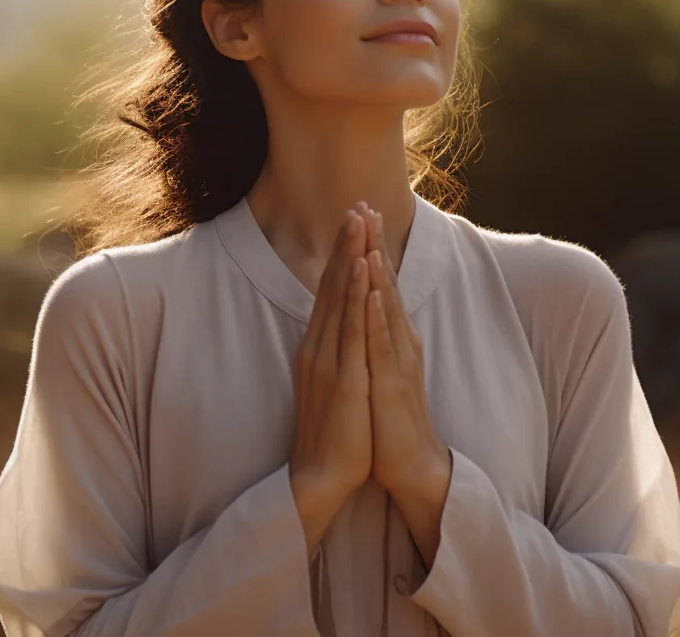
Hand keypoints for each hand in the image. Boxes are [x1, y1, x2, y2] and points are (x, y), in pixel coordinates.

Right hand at [288, 209, 373, 552]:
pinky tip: (361, 270)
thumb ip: (334, 354)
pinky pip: (350, 328)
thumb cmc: (332, 433)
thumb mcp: (331, 383)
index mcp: (317, 348)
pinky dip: (355, 295)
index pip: (330, 292)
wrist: (320, 475)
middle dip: (346, 244)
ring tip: (360, 222)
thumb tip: (339, 331)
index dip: (341, 256)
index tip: (353, 222)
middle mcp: (318, 346)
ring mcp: (329, 359)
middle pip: (332, 285)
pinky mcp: (343, 376)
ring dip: (350, 257)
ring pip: (340, 297)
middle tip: (357, 205)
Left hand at [355, 204, 450, 498]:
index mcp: (393, 339)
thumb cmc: (391, 420)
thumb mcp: (380, 370)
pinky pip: (384, 345)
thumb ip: (375, 339)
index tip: (359, 214)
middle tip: (366, 206)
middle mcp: (399, 343)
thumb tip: (365, 311)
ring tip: (370, 236)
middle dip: (374, 245)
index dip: (369, 249)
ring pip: (387, 308)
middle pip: (386, 286)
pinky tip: (374, 293)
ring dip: (378, 272)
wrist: (412, 465)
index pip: (380, 285)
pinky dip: (379, 317)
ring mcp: (398, 362)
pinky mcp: (393, 385)